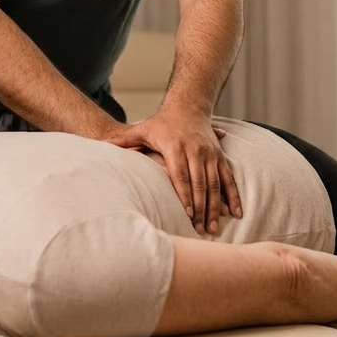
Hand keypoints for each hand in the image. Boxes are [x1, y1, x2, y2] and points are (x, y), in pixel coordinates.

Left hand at [106, 110, 241, 234]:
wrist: (188, 106)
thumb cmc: (161, 123)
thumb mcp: (142, 129)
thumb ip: (123, 140)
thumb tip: (101, 145)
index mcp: (176, 147)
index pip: (181, 174)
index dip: (185, 194)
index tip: (188, 213)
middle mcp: (195, 150)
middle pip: (199, 183)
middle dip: (201, 208)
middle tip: (201, 230)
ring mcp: (210, 154)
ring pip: (215, 184)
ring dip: (216, 207)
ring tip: (214, 228)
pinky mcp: (220, 156)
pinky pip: (228, 178)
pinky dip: (233, 196)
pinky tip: (235, 213)